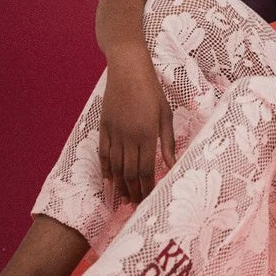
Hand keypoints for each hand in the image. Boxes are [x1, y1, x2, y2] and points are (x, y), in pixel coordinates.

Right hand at [98, 58, 175, 204]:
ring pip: (115, 166)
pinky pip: (102, 153)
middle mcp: (128, 137)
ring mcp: (114, 132)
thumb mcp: (166, 115)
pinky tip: (108, 181)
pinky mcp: (103, 127)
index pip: (146, 169)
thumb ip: (168, 142)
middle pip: (130, 172)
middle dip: (134, 191)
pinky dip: (104, 169)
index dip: (147, 187)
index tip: (149, 199)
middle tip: (136, 206)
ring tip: (124, 199)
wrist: (128, 69)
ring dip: (120, 185)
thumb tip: (172, 165)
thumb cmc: (151, 90)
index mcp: (147, 134)